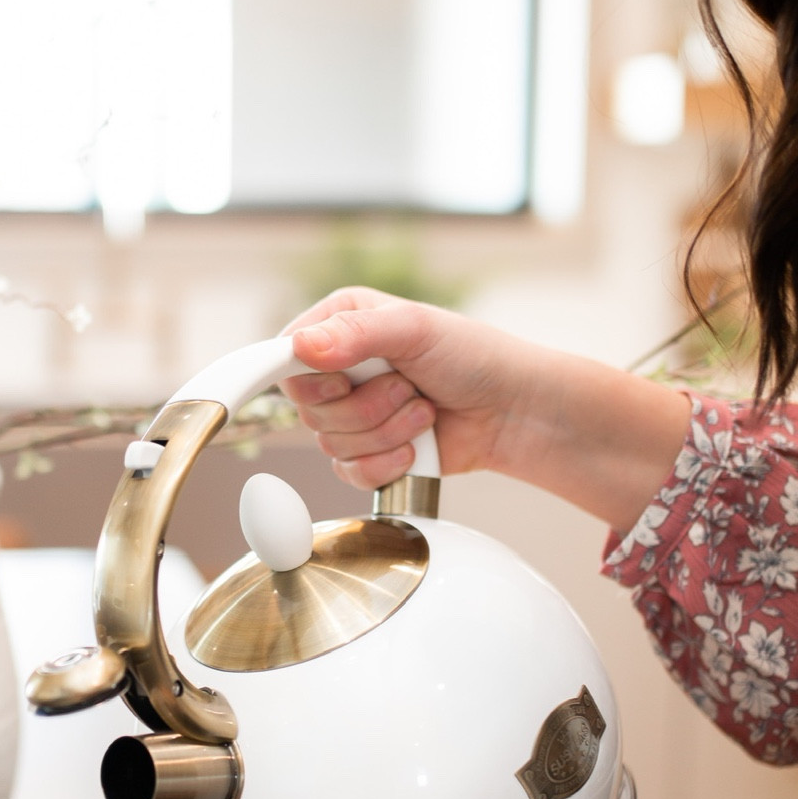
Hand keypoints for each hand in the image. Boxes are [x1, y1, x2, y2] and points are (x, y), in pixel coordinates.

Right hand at [282, 287, 536, 490]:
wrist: (511, 411)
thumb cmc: (473, 357)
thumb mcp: (415, 329)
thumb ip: (355, 333)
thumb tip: (301, 347)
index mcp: (339, 325)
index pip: (285, 357)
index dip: (307, 379)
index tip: (341, 383)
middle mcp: (338, 368)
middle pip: (308, 409)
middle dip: (365, 407)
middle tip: (407, 387)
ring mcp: (351, 413)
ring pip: (330, 444)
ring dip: (386, 433)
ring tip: (422, 411)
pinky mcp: (366, 453)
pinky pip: (349, 473)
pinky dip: (386, 464)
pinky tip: (416, 446)